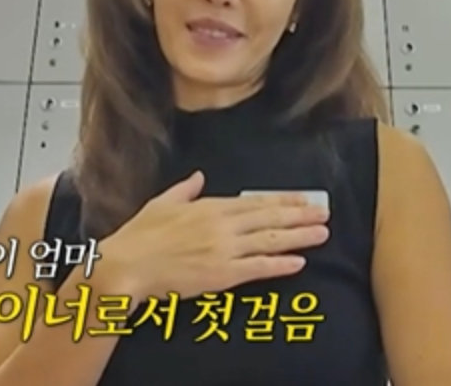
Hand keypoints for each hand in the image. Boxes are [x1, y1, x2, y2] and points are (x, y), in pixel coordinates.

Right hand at [96, 171, 329, 302]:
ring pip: (270, 240)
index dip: (283, 200)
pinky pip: (258, 267)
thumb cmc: (138, 236)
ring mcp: (224, 249)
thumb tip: (197, 176)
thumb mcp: (161, 203)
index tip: (303, 198)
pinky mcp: (222, 274)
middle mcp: (222, 225)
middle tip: (324, 213)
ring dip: (298, 237)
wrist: (126, 266)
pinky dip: (279, 264)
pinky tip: (298, 262)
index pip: (255, 202)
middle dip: (300, 215)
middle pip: (269, 218)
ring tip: (322, 234)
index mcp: (209, 206)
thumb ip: (184, 190)